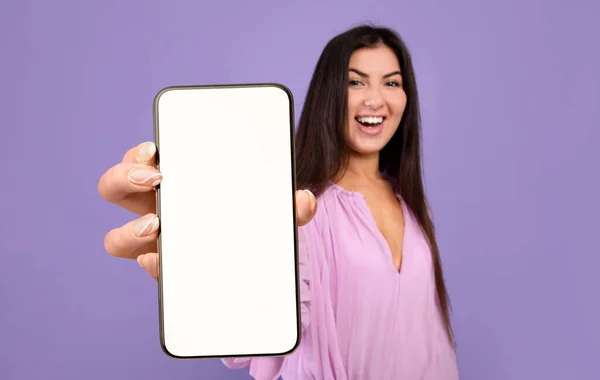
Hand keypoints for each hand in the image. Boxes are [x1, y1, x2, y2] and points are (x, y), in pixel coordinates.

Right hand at [98, 142, 317, 280]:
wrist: (256, 260)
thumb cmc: (253, 222)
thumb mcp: (272, 208)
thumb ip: (291, 204)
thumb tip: (303, 200)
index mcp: (175, 184)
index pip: (141, 160)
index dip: (137, 154)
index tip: (156, 150)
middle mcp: (156, 209)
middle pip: (114, 188)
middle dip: (124, 178)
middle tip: (156, 179)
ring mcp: (158, 242)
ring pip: (117, 238)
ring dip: (128, 231)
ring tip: (158, 225)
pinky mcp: (166, 272)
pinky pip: (147, 269)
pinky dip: (151, 264)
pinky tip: (162, 260)